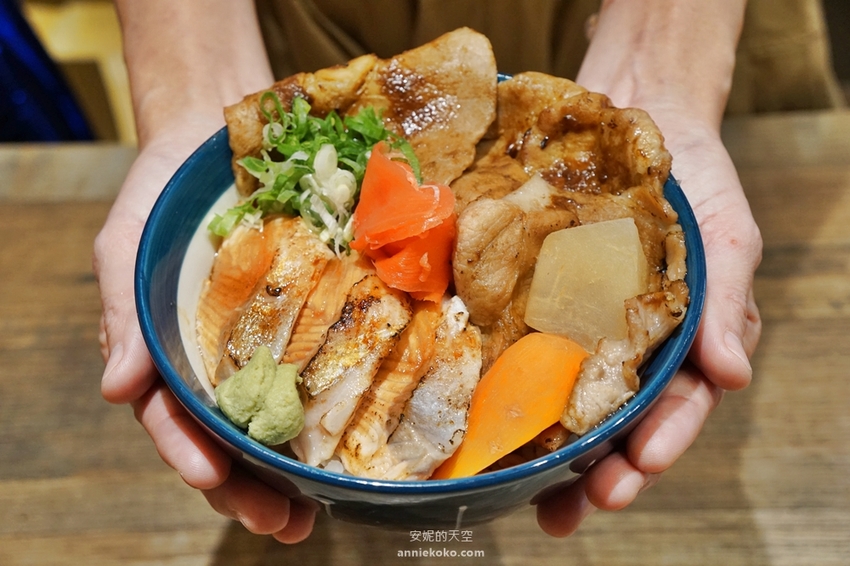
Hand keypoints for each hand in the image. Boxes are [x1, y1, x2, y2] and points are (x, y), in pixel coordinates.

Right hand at [93, 115, 317, 542]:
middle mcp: (219, 362)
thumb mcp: (124, 249)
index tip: (214, 480)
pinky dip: (331, 410)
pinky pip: (319, 369)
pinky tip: (353, 443)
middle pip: (230, 439)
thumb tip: (117, 390)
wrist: (215, 139)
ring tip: (315, 512)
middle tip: (282, 524)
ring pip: (277, 421)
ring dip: (292, 472)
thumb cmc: (159, 198)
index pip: (174, 420)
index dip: (190, 454)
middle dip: (250, 487)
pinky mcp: (307, 321)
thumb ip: (123, 317)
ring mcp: (265, 346)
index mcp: (169, 355)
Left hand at [536, 112, 761, 534]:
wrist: (633, 116)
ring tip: (532, 496)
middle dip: (602, 472)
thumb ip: (727, 301)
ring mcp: (581, 328)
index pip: (678, 407)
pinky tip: (490, 422)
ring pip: (570, 404)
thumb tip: (732, 376)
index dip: (660, 444)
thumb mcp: (726, 233)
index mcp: (684, 341)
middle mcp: (630, 346)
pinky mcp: (538, 305)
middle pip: (620, 425)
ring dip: (554, 455)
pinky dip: (512, 389)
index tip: (636, 470)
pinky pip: (524, 350)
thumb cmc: (693, 181)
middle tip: (577, 509)